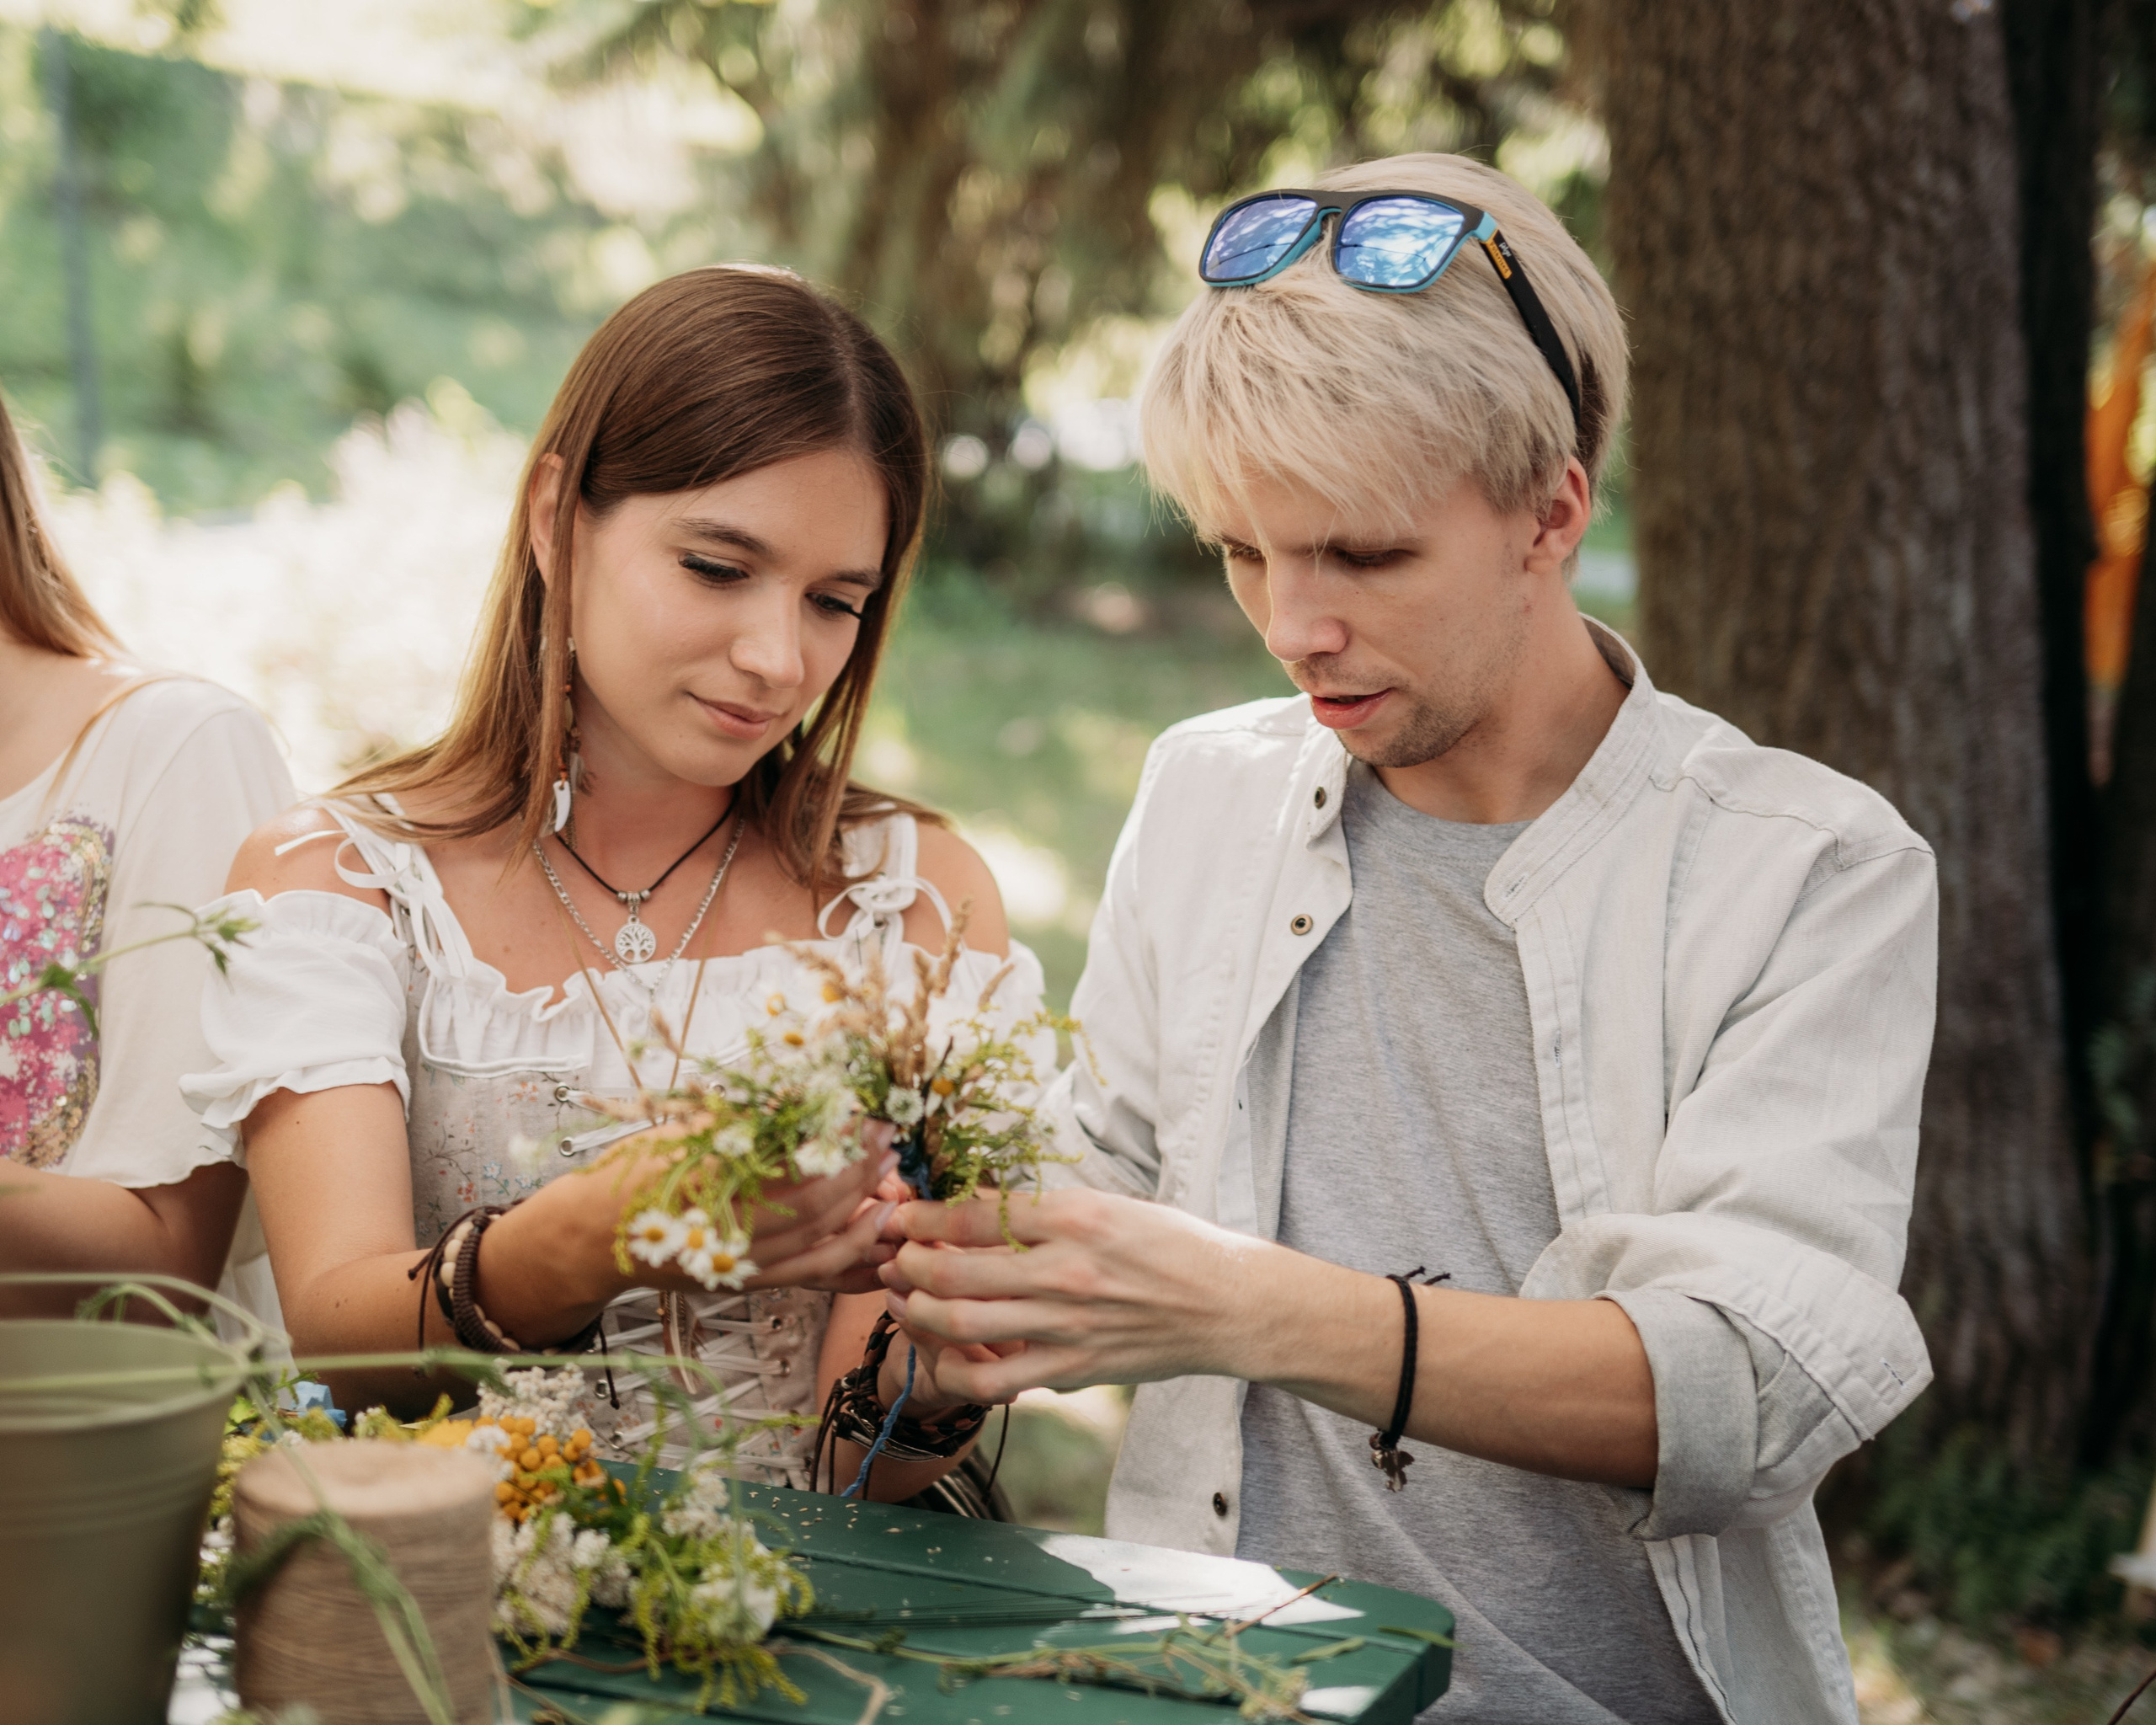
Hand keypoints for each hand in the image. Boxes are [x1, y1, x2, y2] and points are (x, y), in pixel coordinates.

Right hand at [553, 1120, 901, 1300]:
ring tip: (888, 1167)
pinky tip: (875, 1219)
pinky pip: (814, 1270)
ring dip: (864, 1199)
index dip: (839, 1139)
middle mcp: (731, 1226)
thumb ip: (745, 1119)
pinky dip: (852, 1247)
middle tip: (887, 1135)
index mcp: (713, 1179)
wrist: (597, 1234)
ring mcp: (742, 1260)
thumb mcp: (686, 1130)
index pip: (795, 1159)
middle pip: (817, 1198)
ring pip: (821, 1233)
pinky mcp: (749, 1280)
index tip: (866, 1115)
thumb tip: (804, 1096)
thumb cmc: (639, 1171)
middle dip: (860, 1165)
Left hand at [879, 1189, 1281, 1401]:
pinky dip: (954, 1367)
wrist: (1227, 1305)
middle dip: (905, 1262)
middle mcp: (1063, 1270)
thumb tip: (978, 1208)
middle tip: (890, 1256)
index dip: (921, 1216)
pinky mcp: (1070, 1370)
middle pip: (951, 1268)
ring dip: (915, 1309)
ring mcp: (1064, 1326)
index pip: (973, 1213)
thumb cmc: (1171, 1246)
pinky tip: (942, 1352)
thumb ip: (1045, 1212)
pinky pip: (991, 1379)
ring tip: (902, 1298)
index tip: (901, 1214)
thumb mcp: (1109, 1206)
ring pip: (959, 1323)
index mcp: (1074, 1217)